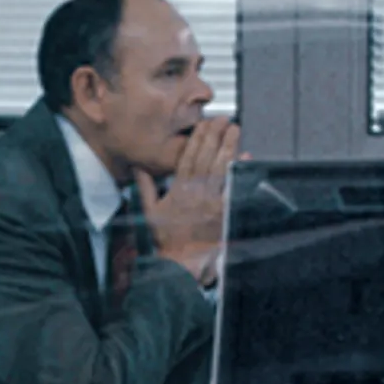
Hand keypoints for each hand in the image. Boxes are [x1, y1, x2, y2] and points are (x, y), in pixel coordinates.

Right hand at [134, 116, 240, 284]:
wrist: (180, 263)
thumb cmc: (166, 240)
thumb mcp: (150, 211)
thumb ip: (145, 186)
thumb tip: (138, 167)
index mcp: (177, 189)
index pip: (188, 157)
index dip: (197, 138)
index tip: (204, 124)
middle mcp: (195, 192)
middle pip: (206, 157)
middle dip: (215, 136)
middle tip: (224, 120)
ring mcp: (210, 202)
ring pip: (220, 168)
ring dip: (228, 147)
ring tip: (235, 131)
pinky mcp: (223, 213)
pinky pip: (233, 188)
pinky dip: (238, 173)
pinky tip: (245, 159)